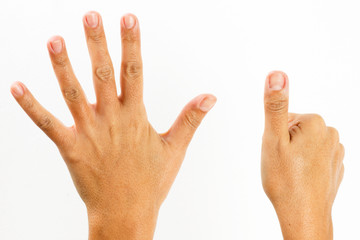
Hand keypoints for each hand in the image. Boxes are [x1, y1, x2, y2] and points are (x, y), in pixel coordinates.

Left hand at [10, 12, 215, 239]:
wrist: (126, 214)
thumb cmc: (152, 182)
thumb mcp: (175, 148)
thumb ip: (190, 118)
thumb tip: (210, 97)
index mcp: (136, 117)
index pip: (135, 72)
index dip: (132, 43)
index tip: (128, 18)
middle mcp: (112, 120)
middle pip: (103, 75)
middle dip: (97, 43)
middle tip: (90, 16)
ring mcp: (89, 133)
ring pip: (73, 94)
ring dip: (62, 66)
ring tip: (55, 39)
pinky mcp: (70, 148)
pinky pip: (47, 124)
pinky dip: (30, 106)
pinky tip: (15, 86)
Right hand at [261, 71, 343, 239]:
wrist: (303, 215)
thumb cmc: (285, 179)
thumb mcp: (272, 138)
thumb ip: (275, 105)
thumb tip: (277, 75)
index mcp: (315, 123)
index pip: (285, 118)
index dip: (274, 135)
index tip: (276, 151)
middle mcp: (331, 134)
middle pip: (296, 130)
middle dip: (285, 143)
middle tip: (280, 162)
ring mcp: (335, 152)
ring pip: (304, 144)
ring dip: (294, 155)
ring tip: (289, 172)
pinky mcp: (335, 167)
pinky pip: (313, 158)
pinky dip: (304, 165)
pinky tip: (300, 179)